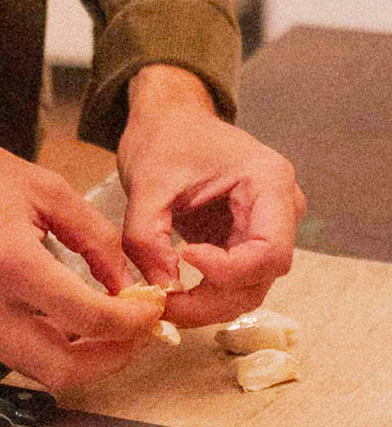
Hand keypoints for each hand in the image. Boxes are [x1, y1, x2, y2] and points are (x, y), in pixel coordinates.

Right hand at [0, 123, 161, 389]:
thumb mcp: (43, 187)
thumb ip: (93, 235)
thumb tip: (125, 280)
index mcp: (9, 261)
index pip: (87, 317)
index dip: (132, 321)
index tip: (151, 309)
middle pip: (61, 370)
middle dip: (110, 360)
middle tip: (133, 334)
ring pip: (34, 370)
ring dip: (78, 358)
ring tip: (103, 327)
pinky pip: (9, 353)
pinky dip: (44, 346)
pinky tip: (61, 318)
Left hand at [118, 65, 305, 327]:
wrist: (167, 120)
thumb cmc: (163, 139)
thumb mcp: (146, 183)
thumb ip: (147, 236)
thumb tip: (161, 289)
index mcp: (268, 182)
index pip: (269, 250)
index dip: (229, 270)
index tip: (186, 257)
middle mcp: (279, 208)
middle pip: (261, 276)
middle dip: (213, 299)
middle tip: (165, 306)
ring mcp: (265, 227)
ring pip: (249, 286)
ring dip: (208, 303)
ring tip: (164, 303)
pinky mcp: (244, 240)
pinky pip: (234, 279)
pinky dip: (205, 293)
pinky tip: (173, 293)